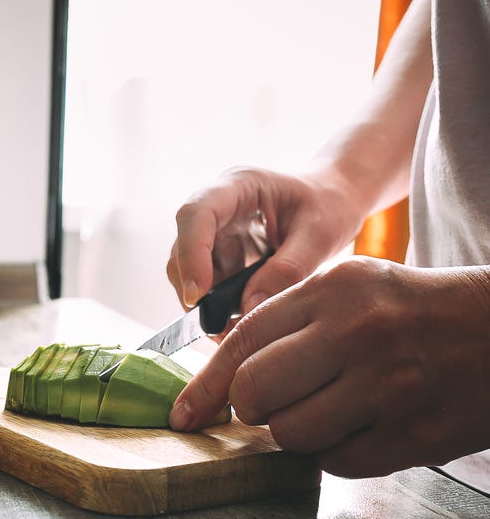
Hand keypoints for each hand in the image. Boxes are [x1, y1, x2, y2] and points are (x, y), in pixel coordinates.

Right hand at [167, 166, 364, 314]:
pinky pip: (208, 284)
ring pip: (189, 271)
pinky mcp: (220, 254)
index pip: (196, 215)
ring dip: (206, 303)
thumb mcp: (321, 234)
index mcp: (237, 186)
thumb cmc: (331, 205)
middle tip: (219, 328)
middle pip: (184, 247)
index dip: (191, 255)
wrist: (335, 201)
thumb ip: (288, 269)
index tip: (198, 295)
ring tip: (233, 332)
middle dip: (194, 288)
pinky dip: (218, 307)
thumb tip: (249, 309)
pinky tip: (239, 324)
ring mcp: (215, 232)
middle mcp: (217, 207)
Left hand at [169, 256, 489, 477]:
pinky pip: (336, 462)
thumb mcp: (352, 289)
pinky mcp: (415, 434)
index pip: (242, 341)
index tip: (184, 413)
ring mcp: (388, 386)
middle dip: (252, 408)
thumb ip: (290, 323)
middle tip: (276, 404)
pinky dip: (337, 452)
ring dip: (297, 432)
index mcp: (333, 290)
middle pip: (253, 393)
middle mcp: (356, 333)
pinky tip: (364, 426)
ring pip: (290, 434)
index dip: (206, 384)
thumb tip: (224, 381)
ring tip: (331, 410)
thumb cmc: (415, 312)